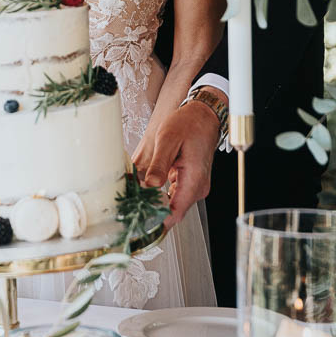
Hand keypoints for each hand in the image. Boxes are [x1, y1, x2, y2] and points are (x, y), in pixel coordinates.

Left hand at [133, 100, 220, 228]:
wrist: (204, 115)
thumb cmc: (190, 123)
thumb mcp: (168, 139)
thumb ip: (158, 163)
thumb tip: (150, 184)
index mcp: (194, 179)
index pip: (175, 213)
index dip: (156, 221)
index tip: (138, 219)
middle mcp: (198, 187)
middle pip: (173, 211)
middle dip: (151, 210)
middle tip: (130, 204)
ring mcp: (195, 186)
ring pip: (173, 205)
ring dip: (155, 202)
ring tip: (137, 194)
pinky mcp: (191, 183)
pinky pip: (175, 196)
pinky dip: (161, 194)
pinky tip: (149, 186)